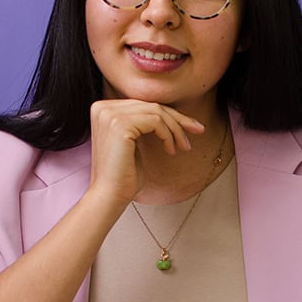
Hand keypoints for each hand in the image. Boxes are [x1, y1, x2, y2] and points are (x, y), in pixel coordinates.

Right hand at [87, 99, 204, 205]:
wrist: (109, 196)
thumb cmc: (123, 175)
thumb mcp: (134, 142)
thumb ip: (143, 123)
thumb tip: (170, 112)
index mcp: (103, 108)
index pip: (144, 105)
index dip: (169, 115)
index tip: (191, 126)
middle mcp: (103, 107)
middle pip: (151, 105)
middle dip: (178, 119)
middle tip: (198, 130)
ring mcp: (110, 114)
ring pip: (156, 112)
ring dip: (176, 129)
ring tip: (184, 147)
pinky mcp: (120, 124)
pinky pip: (156, 121)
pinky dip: (168, 135)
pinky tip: (171, 150)